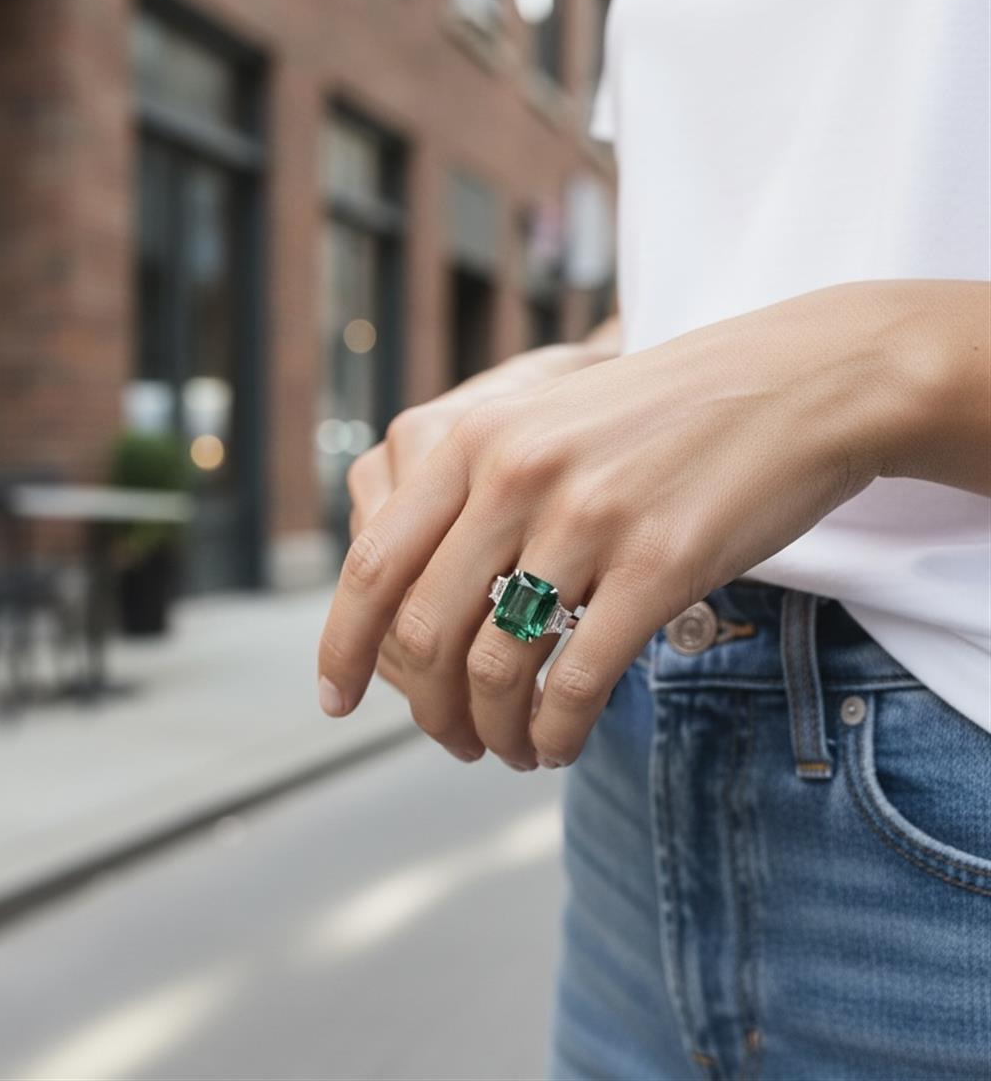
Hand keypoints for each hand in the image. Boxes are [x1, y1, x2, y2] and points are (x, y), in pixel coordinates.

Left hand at [319, 282, 976, 768]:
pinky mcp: (658, 563)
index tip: (338, 700)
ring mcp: (586, 517)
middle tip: (451, 739)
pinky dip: (557, 730)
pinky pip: (577, 680)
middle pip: (421, 633)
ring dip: (492, 729)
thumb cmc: (660, 418)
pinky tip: (562, 741)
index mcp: (470, 440)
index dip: (341, 649)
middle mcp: (512, 475)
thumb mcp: (541, 428)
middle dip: (425, 709)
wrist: (794, 384)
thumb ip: (470, 497)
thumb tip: (416, 610)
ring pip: (496, 667)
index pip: (372, 568)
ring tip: (513, 748)